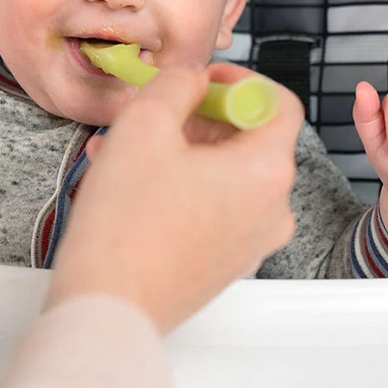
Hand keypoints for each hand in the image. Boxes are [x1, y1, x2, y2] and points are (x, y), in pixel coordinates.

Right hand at [47, 63, 303, 332]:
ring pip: (224, 174)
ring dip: (180, 151)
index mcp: (266, 170)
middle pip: (248, 139)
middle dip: (198, 118)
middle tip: (153, 113)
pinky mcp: (225, 263)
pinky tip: (130, 182)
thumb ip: (177, 85)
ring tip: (124, 149)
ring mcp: (251, 241)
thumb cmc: (126, 222)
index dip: (238, 81)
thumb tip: (192, 81)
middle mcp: (272, 209)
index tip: (199, 80)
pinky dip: (180, 185)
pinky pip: (213, 207)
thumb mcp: (144, 125)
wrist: (109, 306)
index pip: (278, 103)